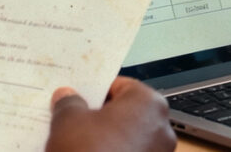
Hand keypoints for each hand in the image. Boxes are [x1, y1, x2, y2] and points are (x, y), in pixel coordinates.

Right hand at [45, 77, 175, 151]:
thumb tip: (67, 96)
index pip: (121, 86)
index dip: (96, 91)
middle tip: (73, 120)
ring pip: (127, 139)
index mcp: (150, 103)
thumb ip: (69, 104)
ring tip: (76, 143)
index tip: (79, 96)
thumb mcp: (69, 122)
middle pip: (125, 114)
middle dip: (100, 117)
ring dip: (106, 140)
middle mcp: (162, 129)